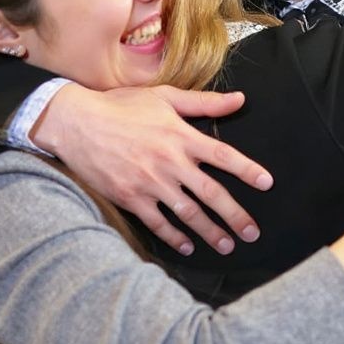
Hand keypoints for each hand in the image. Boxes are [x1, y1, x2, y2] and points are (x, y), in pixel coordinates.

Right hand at [30, 83, 272, 255]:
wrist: (77, 124)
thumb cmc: (121, 107)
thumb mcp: (164, 97)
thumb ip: (204, 102)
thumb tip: (240, 99)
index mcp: (181, 136)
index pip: (223, 155)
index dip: (247, 170)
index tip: (267, 183)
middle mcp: (170, 162)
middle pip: (211, 193)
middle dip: (235, 216)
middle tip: (252, 232)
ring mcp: (150, 183)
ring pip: (188, 214)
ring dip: (210, 232)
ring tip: (227, 245)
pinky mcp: (131, 198)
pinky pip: (158, 223)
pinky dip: (174, 237)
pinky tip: (187, 247)